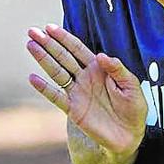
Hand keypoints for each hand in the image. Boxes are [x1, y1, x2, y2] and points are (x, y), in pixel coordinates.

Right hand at [26, 24, 146, 156]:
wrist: (129, 136)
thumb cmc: (133, 109)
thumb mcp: (132, 86)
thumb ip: (118, 69)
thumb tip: (101, 55)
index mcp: (98, 69)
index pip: (77, 49)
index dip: (64, 38)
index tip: (50, 28)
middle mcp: (84, 78)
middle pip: (62, 57)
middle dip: (48, 44)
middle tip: (32, 31)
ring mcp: (77, 93)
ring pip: (57, 72)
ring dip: (43, 59)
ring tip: (30, 46)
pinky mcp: (73, 109)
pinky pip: (56, 97)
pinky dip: (44, 88)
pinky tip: (33, 78)